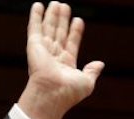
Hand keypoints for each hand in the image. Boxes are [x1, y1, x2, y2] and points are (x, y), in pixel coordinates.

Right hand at [17, 1, 104, 118]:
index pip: (71, 43)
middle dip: (62, 19)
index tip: (78, 20)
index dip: (75, 31)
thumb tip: (100, 64)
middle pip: (59, 33)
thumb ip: (92, 71)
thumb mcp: (87, 82)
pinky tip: (38, 5)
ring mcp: (43, 50)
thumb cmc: (69, 93)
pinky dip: (35, 16)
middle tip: (65, 6)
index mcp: (66, 64)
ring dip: (52, 15)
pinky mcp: (34, 45)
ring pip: (49, 28)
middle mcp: (54, 56)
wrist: (52, 94)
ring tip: (56, 2)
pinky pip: (34, 27)